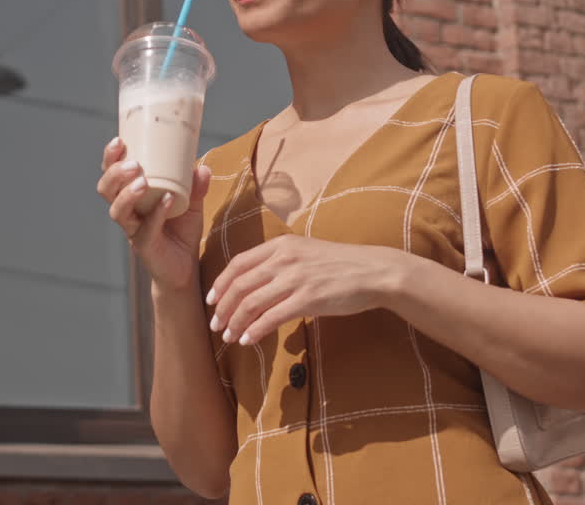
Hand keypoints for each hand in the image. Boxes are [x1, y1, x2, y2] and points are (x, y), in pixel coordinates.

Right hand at [96, 137, 211, 291]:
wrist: (186, 267)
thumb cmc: (182, 231)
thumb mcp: (192, 203)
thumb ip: (196, 185)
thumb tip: (202, 168)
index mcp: (132, 196)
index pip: (111, 174)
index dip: (110, 158)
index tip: (118, 141)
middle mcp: (127, 212)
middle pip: (106, 190)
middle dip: (114, 174)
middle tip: (132, 164)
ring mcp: (133, 230)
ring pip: (117, 211)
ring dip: (127, 194)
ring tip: (143, 182)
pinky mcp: (144, 246)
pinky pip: (146, 229)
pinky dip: (157, 213)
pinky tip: (168, 200)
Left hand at [205, 235, 407, 345]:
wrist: (374, 272)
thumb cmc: (340, 265)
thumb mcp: (306, 252)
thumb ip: (280, 261)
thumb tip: (256, 284)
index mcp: (281, 244)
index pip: (238, 263)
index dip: (220, 283)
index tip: (211, 300)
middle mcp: (285, 258)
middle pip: (240, 284)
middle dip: (223, 307)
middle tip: (216, 325)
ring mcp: (296, 278)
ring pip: (252, 302)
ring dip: (236, 322)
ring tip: (229, 336)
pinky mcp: (309, 298)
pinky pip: (272, 317)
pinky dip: (256, 330)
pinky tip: (249, 339)